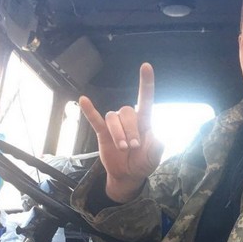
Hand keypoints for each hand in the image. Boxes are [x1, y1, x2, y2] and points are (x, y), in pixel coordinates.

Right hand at [79, 62, 163, 202]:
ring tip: (122, 148)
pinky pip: (95, 119)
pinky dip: (89, 110)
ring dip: (118, 133)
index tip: (146, 66)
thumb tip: (159, 139)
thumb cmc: (143, 163)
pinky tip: (83, 100)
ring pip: (113, 118)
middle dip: (131, 131)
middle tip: (134, 147)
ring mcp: (115, 125)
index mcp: (144, 122)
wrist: (128, 175)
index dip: (146, 84)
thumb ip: (157, 148)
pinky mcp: (102, 132)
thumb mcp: (153, 159)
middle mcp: (129, 120)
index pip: (145, 100)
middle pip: (127, 112)